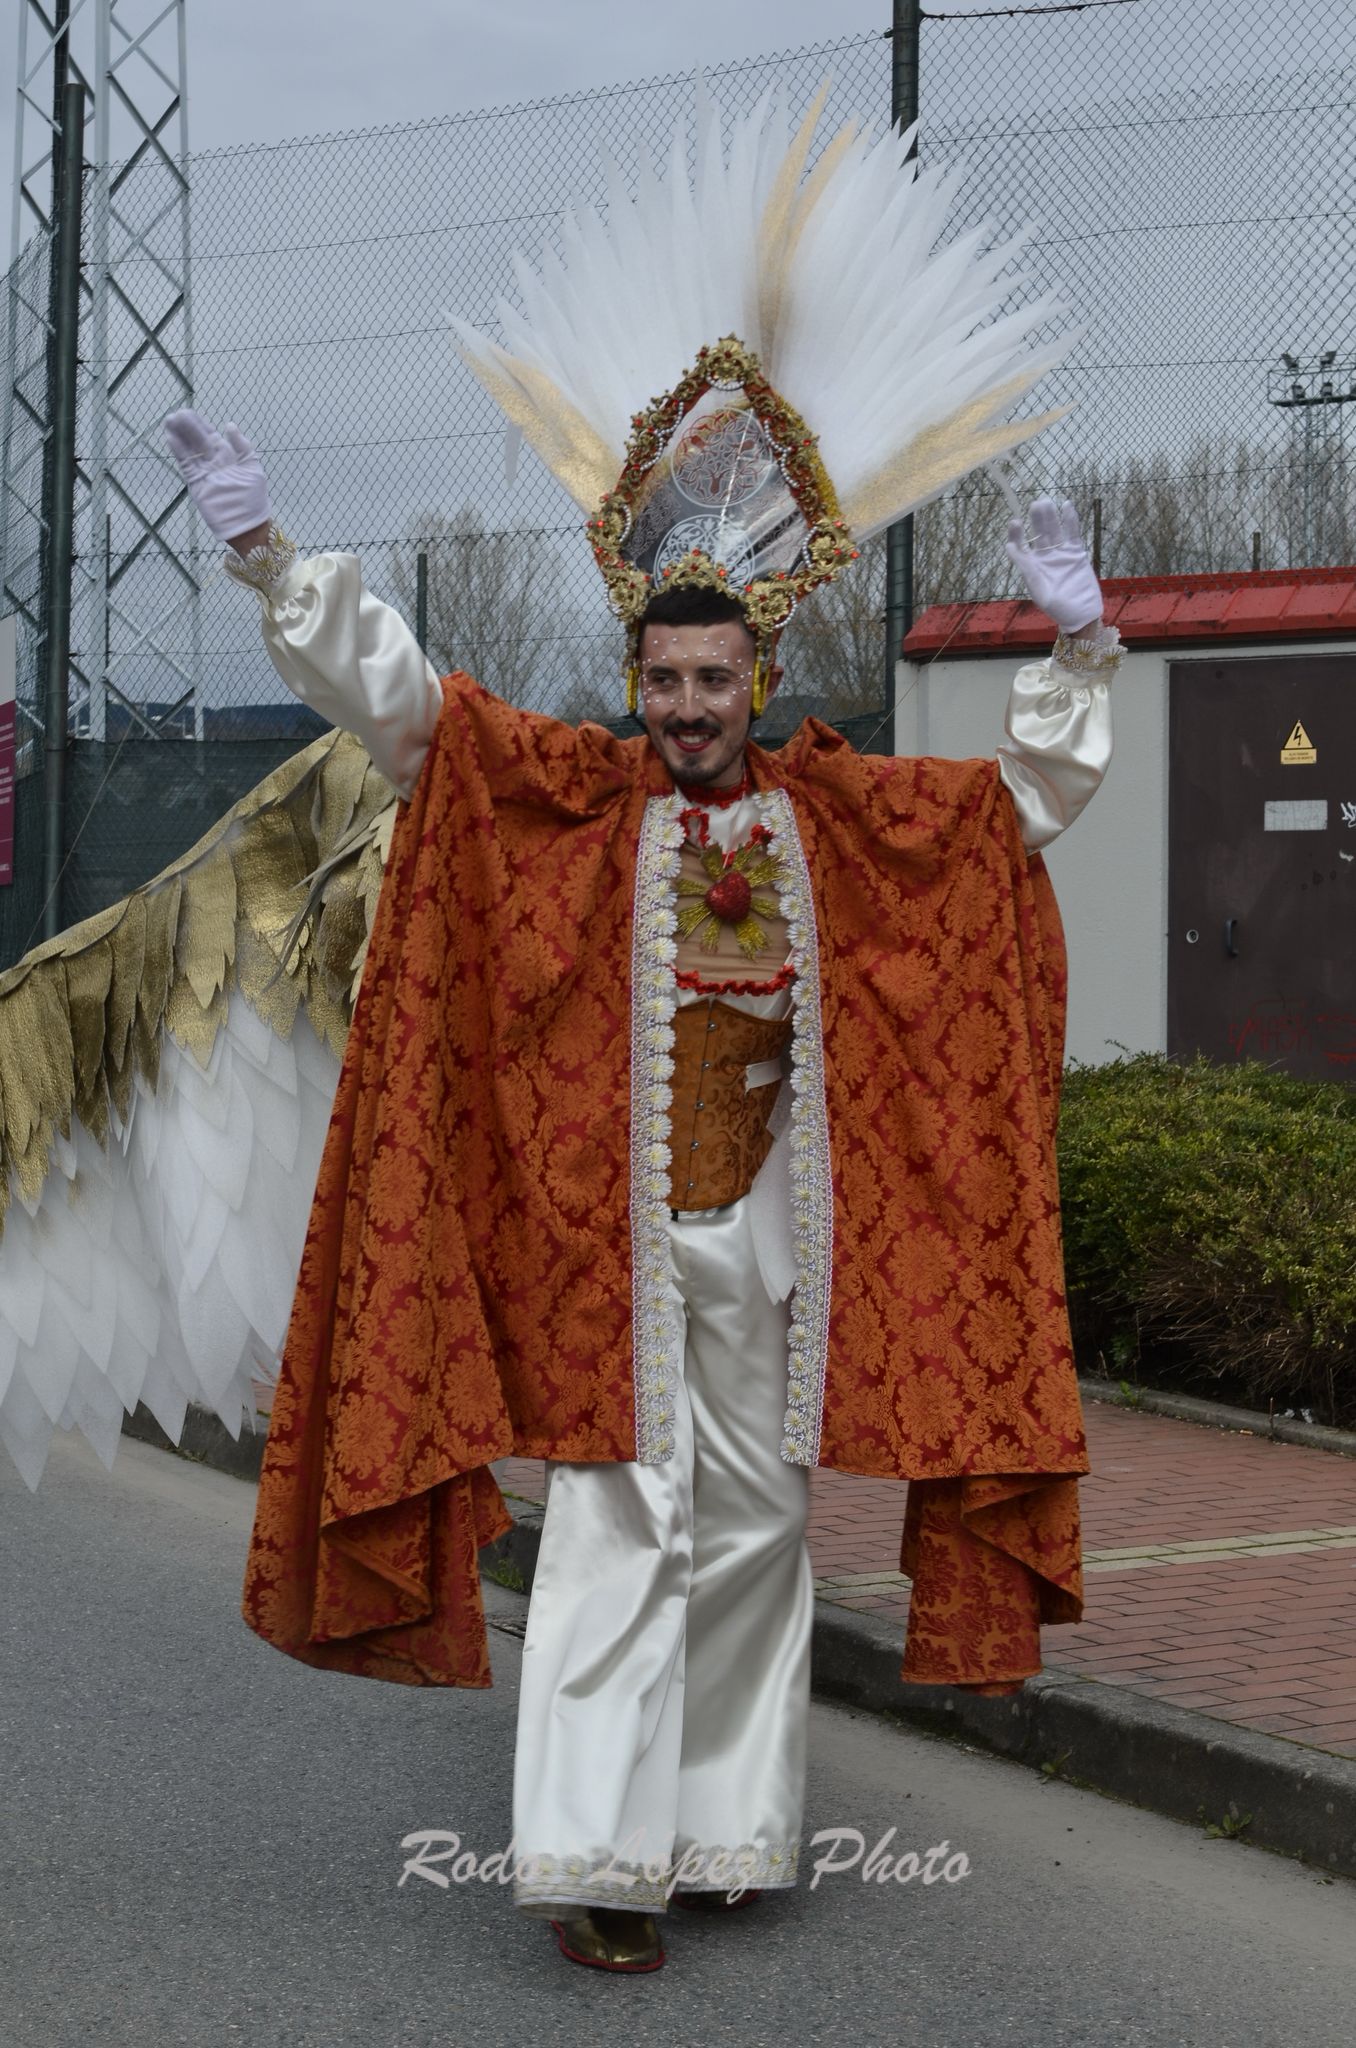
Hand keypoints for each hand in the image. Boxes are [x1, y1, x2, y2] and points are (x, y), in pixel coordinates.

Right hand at [164, 408, 271, 548]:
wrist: (248, 526)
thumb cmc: (254, 499)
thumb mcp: (252, 468)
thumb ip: (242, 446)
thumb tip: (229, 425)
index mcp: (228, 458)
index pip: (211, 436)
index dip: (201, 424)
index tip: (189, 412)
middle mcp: (213, 463)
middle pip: (198, 441)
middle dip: (188, 427)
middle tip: (177, 413)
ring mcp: (204, 473)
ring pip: (190, 451)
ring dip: (180, 435)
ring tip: (170, 420)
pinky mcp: (196, 484)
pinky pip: (186, 465)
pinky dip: (179, 452)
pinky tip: (171, 438)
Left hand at [1005, 497, 1102, 637]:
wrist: (1080, 614)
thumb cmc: (1057, 608)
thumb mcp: (1039, 591)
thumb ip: (1028, 570)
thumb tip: (1014, 549)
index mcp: (1031, 566)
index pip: (1020, 545)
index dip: (1016, 534)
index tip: (1016, 522)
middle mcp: (1044, 557)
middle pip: (1039, 533)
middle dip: (1036, 519)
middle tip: (1036, 504)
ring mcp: (1060, 553)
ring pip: (1054, 530)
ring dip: (1050, 516)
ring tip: (1047, 502)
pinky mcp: (1076, 553)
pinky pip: (1072, 533)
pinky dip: (1070, 520)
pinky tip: (1066, 505)